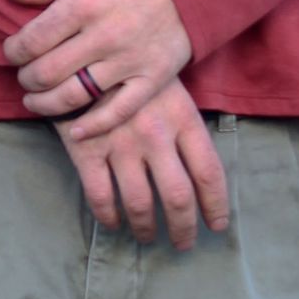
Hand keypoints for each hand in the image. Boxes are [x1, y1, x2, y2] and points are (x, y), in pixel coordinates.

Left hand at [3, 0, 190, 134]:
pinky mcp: (152, 78)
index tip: (12, 53)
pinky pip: (118, 111)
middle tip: (25, 77)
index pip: (33, 39)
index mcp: (85, 3)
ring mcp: (129, 61)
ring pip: (74, 96)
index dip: (13, 51)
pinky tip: (74, 131)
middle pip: (48, 71)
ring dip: (46, 104)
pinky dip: (94, 126)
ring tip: (36, 100)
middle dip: (26, 78)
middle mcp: (104, 35)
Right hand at [54, 81, 229, 248]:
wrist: (82, 55)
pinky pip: (100, 196)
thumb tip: (200, 173)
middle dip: (184, 228)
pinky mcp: (87, 151)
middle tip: (183, 243)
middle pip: (178, 196)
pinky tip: (113, 222)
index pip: (209, 172)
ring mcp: (121, 145)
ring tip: (147, 237)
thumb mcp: (169, 89)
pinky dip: (108, 216)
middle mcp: (156, 136)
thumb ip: (185, 127)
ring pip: (140, 203)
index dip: (216, 205)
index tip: (216, 225)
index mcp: (182, 119)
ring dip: (146, 228)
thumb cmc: (131, 72)